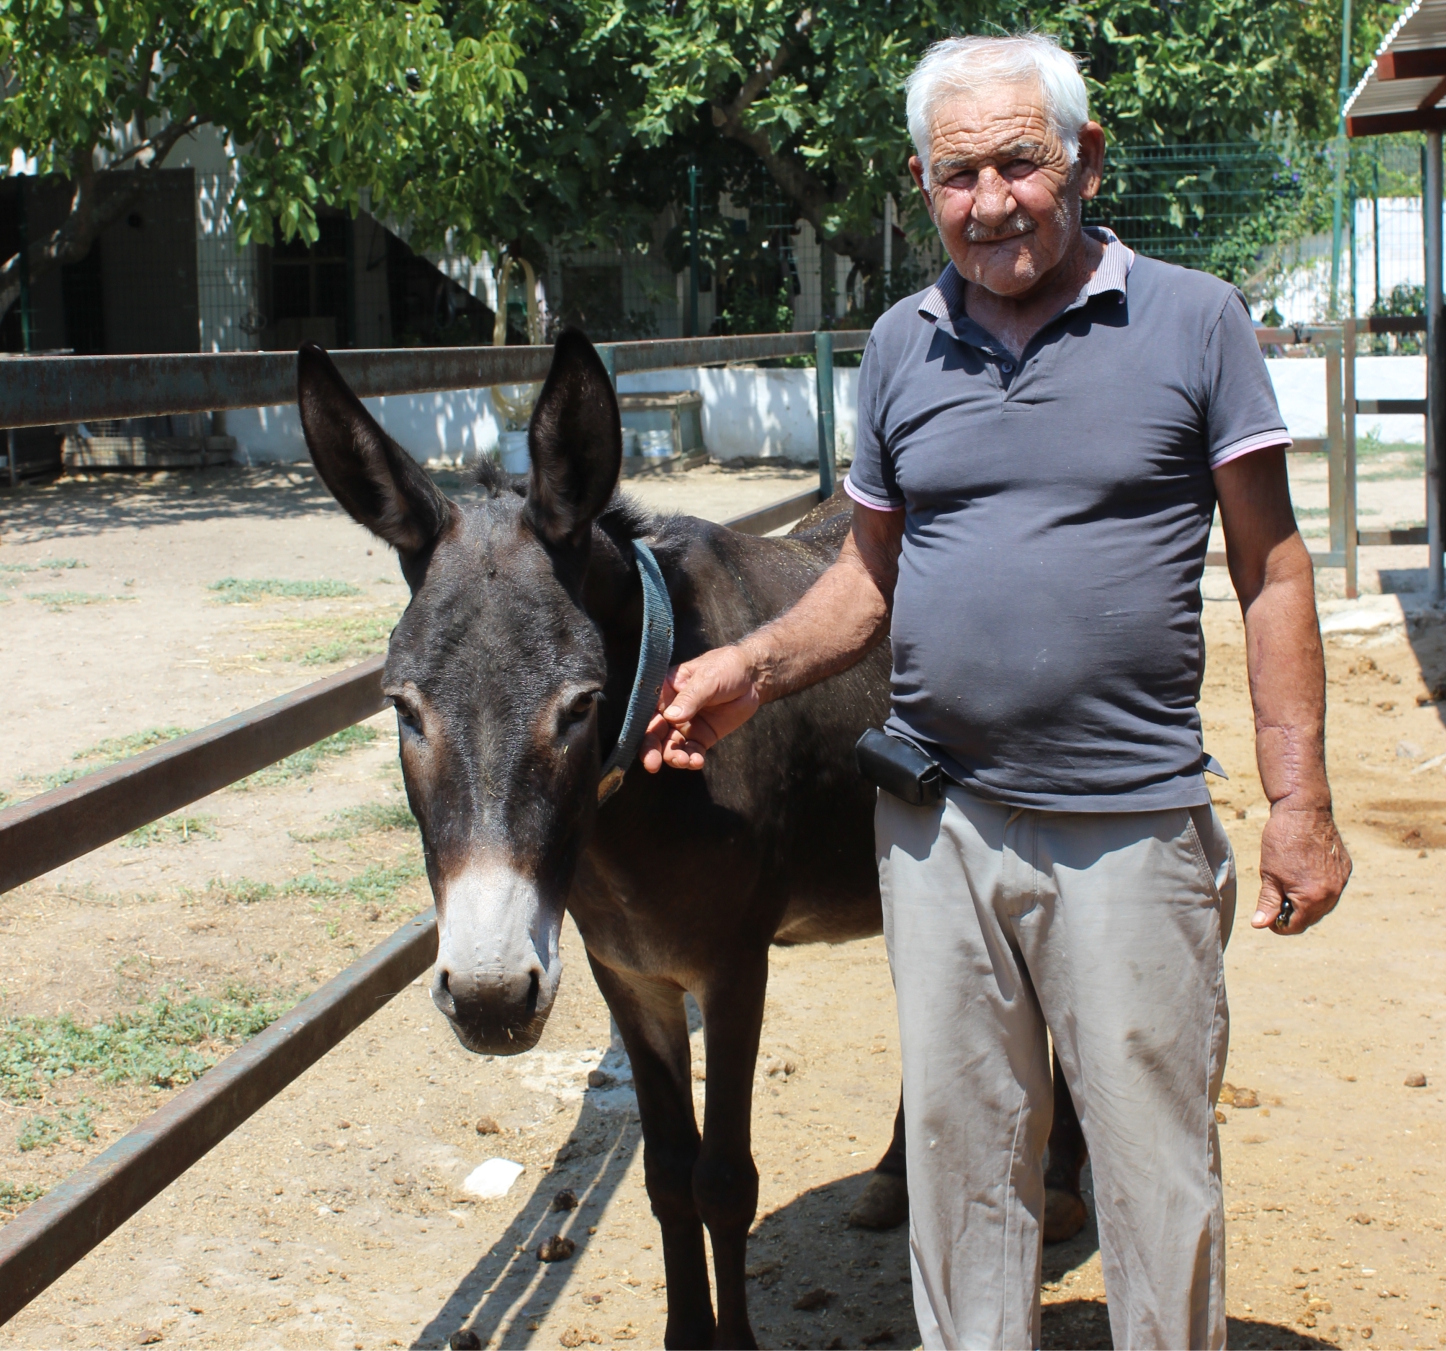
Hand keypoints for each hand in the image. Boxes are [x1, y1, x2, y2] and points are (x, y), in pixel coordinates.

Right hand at [641, 644, 761, 771]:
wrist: (752, 678)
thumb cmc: (726, 668)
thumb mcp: (707, 678)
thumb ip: (690, 698)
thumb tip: (670, 717)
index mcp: (664, 691)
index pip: (646, 711)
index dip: (640, 728)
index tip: (643, 743)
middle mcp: (670, 710)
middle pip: (654, 733)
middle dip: (651, 750)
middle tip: (652, 764)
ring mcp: (685, 725)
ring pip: (671, 747)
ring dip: (673, 757)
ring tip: (684, 761)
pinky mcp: (701, 737)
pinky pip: (692, 752)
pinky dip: (692, 759)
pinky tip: (697, 762)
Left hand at [1251, 802, 1350, 934]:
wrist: (1304, 810)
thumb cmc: (1283, 841)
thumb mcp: (1269, 874)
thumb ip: (1267, 902)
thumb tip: (1259, 925)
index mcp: (1313, 897)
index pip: (1296, 926)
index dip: (1278, 925)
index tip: (1267, 915)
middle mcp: (1332, 893)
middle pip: (1311, 917)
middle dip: (1293, 913)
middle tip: (1276, 896)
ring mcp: (1341, 881)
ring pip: (1323, 905)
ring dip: (1306, 902)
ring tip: (1289, 883)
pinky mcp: (1345, 868)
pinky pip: (1332, 889)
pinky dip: (1318, 888)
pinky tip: (1304, 873)